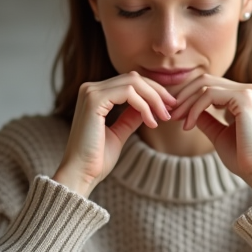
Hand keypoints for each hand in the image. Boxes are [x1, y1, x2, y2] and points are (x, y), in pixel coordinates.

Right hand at [53, 72, 176, 196]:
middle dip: (157, 92)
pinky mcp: (94, 99)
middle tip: (171, 109)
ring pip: (133, 82)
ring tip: (163, 117)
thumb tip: (148, 106)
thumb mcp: (119, 132)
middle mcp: (90, 89)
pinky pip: (129, 93)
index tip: (168, 107)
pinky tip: (151, 122)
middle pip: (133, 78)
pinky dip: (144, 106)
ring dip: (153, 99)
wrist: (81, 173)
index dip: (152, 91)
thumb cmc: (97, 158)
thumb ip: (131, 116)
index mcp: (95, 95)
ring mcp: (91, 92)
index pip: (129, 82)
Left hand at [168, 74, 251, 197]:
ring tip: (176, 119)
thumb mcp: (218, 134)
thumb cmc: (241, 157)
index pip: (210, 85)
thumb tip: (189, 110)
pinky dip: (194, 108)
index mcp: (244, 96)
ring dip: (186, 102)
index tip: (175, 113)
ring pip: (205, 85)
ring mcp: (248, 91)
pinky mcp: (244, 98)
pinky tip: (188, 125)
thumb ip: (206, 119)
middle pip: (205, 80)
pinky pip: (209, 94)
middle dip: (184, 96)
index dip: (189, 96)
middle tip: (170, 114)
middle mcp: (248, 89)